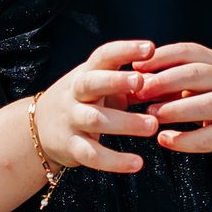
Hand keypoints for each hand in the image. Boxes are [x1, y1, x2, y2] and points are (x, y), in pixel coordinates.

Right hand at [36, 38, 164, 174]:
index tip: (149, 48)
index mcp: (86, 73)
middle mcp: (75, 94)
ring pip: (95, 119)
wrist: (39, 128)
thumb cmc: (84, 101)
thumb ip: (133, 83)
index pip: (103, 56)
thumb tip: (172, 79)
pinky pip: (92, 155)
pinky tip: (137, 163)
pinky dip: (114, 161)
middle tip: (142, 82)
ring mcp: (71, 120)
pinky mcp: (71, 147)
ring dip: (125, 122)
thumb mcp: (101, 85)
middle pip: (92, 84)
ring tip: (153, 126)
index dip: (125, 50)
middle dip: (116, 81)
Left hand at [130, 41, 211, 159]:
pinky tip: (165, 140)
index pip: (189, 52)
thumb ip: (174, 79)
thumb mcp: (203, 81)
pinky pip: (209, 137)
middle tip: (139, 91)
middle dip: (165, 81)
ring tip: (151, 114)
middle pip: (196, 75)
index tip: (135, 65)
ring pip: (206, 105)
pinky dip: (185, 140)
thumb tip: (136, 81)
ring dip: (175, 109)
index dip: (161, 57)